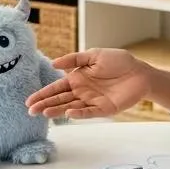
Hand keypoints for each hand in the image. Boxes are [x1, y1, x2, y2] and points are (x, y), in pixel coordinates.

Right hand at [25, 48, 151, 118]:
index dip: (43, 94)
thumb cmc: (118, 61)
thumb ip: (74, 59)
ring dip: (58, 110)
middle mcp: (82, 91)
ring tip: (44, 113)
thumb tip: (54, 63)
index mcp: (78, 79)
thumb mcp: (94, 55)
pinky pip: (89, 112)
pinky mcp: (104, 109)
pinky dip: (79, 113)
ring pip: (71, 107)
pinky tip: (69, 112)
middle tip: (30, 111)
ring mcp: (92, 101)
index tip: (29, 100)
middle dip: (44, 104)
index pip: (56, 88)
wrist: (140, 72)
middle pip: (60, 99)